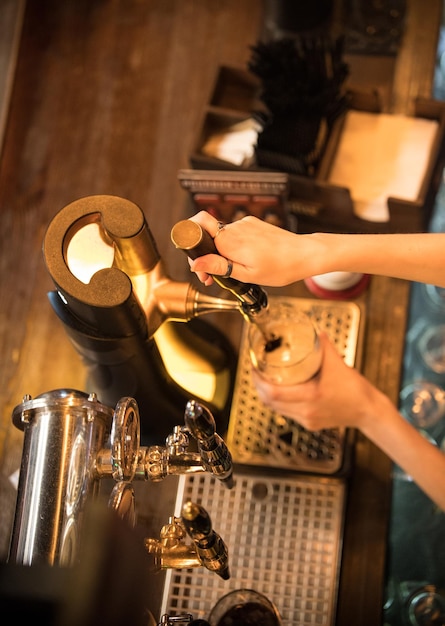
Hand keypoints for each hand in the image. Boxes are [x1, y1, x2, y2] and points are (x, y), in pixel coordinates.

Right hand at [187, 211, 320, 286]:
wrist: (304, 254)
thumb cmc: (279, 267)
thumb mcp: (246, 274)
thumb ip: (219, 267)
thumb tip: (196, 263)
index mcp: (230, 241)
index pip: (197, 230)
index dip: (192, 248)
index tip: (200, 268)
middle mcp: (235, 228)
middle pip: (206, 235)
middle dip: (206, 255)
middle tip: (213, 276)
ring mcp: (244, 224)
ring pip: (221, 236)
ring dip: (221, 252)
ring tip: (236, 269)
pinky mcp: (252, 224)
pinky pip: (234, 234)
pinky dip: (234, 247)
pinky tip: (246, 259)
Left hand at [252, 333, 378, 431]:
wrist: (369, 411)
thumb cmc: (356, 389)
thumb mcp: (338, 364)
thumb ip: (324, 346)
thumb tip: (315, 332)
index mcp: (311, 397)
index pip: (273, 393)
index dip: (258, 380)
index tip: (255, 367)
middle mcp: (306, 412)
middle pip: (269, 402)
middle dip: (258, 386)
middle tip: (256, 372)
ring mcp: (307, 420)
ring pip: (276, 409)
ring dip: (267, 395)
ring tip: (264, 379)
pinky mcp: (309, 424)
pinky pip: (286, 413)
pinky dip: (279, 401)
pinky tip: (280, 390)